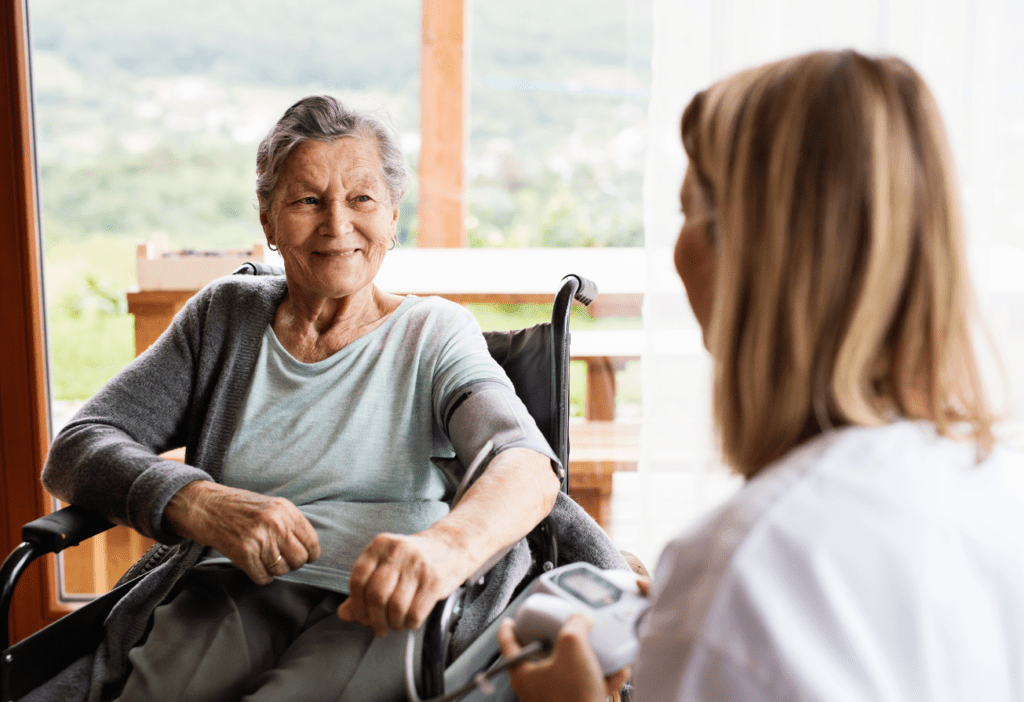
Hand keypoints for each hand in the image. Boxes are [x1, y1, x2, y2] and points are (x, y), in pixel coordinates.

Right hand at [164, 481, 319, 584]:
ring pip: (282, 570)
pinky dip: (262, 576)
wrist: (207, 507)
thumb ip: (291, 523)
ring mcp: (259, 539)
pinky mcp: (243, 553)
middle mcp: (275, 524)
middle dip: (293, 563)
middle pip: (299, 559)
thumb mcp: (272, 506)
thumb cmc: (241, 508)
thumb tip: (309, 549)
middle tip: (282, 559)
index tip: (305, 556)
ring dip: (275, 570)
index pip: (311, 542)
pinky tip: (255, 566)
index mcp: (285, 510)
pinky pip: (263, 577)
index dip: (310, 554)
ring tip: (265, 559)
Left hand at [337, 532, 465, 636]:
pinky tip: (411, 620)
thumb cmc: (414, 561)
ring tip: (396, 623)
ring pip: (395, 607)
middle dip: (375, 620)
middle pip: (375, 595)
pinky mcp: (434, 580)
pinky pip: (415, 613)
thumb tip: (344, 613)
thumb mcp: (386, 566)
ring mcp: (417, 564)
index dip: (357, 605)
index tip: (362, 617)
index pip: (357, 579)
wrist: (452, 547)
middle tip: (379, 627)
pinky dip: (410, 624)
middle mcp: (397, 551)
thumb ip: (363, 589)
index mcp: (380, 545)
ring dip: (393, 623)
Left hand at [497, 614, 629, 701]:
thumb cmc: (574, 695)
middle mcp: (535, 689)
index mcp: (523, 674)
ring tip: (597, 648)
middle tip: (561, 628)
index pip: (508, 645)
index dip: (509, 628)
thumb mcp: (573, 645)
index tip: (512, 620)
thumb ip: (576, 624)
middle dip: (555, 640)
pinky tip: (617, 670)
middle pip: (539, 656)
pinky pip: (586, 687)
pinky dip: (601, 677)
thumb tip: (582, 619)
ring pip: (567, 671)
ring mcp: (555, 699)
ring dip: (585, 658)